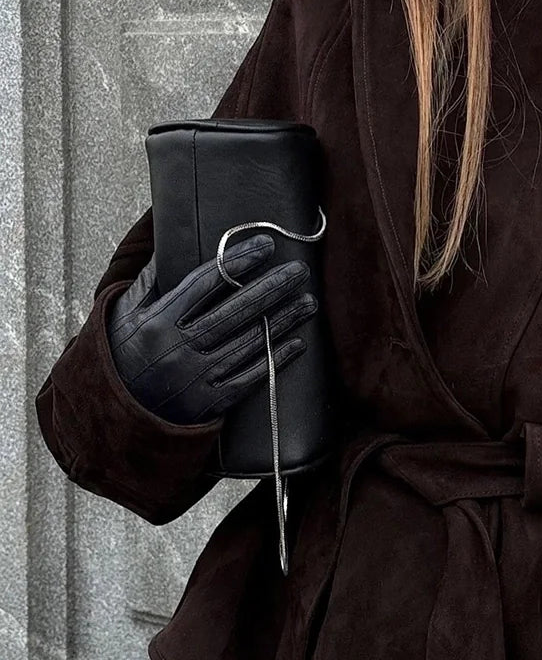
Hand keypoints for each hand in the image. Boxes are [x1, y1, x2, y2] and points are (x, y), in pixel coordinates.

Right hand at [106, 233, 316, 425]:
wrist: (114, 420)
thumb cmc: (121, 358)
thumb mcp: (123, 317)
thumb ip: (148, 281)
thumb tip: (166, 240)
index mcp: (156, 323)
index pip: (205, 283)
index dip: (237, 261)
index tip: (265, 245)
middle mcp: (177, 350)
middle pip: (234, 311)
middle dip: (271, 288)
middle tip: (299, 271)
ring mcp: (195, 379)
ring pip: (248, 343)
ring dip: (282, 321)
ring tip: (308, 302)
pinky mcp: (209, 405)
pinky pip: (250, 378)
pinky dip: (276, 359)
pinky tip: (297, 343)